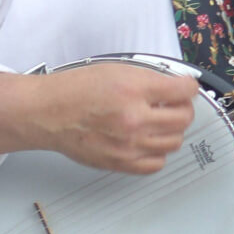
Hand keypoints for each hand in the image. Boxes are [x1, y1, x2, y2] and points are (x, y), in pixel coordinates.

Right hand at [24, 64, 197, 174]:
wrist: (45, 113)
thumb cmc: (75, 90)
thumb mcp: (117, 70)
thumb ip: (150, 79)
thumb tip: (178, 87)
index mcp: (133, 90)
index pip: (185, 90)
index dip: (188, 86)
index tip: (184, 87)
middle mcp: (134, 119)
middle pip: (184, 118)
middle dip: (183, 108)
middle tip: (172, 104)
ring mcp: (128, 145)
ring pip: (174, 141)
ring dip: (171, 130)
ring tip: (157, 121)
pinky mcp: (120, 163)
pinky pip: (156, 163)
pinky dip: (158, 152)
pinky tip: (147, 141)